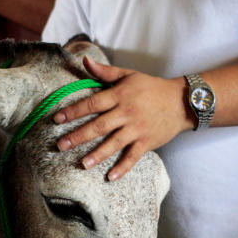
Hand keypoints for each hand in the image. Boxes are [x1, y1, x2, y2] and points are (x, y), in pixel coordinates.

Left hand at [54, 57, 193, 180]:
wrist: (180, 101)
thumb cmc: (151, 87)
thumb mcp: (129, 75)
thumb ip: (105, 72)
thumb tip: (84, 61)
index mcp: (120, 95)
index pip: (92, 103)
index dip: (74, 111)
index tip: (57, 119)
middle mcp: (127, 112)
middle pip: (99, 126)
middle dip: (78, 136)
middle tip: (61, 145)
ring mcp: (137, 128)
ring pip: (114, 143)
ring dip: (98, 154)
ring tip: (82, 164)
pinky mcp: (147, 142)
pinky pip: (133, 156)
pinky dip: (123, 167)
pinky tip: (111, 177)